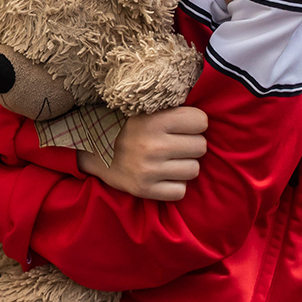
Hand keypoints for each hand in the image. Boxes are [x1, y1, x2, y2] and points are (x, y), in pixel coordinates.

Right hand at [79, 106, 207, 199]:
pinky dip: (175, 185)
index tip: (183, 126)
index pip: (201, 121)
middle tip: (175, 144)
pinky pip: (180, 191)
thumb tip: (206, 116)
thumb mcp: (148, 111)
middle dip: (190, 145)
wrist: (95, 151)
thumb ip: (174, 110)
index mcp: (154, 120)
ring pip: (194, 170)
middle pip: (201, 146)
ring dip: (184, 166)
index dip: (194, 123)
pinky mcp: (144, 190)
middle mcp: (153, 146)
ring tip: (169, 161)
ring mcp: (149, 170)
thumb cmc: (130, 128)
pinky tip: (164, 176)